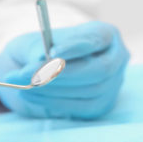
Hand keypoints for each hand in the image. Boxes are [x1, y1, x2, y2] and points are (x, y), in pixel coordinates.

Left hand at [0, 21, 128, 118]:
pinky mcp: (103, 103)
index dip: (75, 47)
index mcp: (106, 34)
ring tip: (25, 86)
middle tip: (32, 76)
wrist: (46, 71)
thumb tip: (40, 59)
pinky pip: (84, 107)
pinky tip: (33, 96)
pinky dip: (56, 102)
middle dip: (64, 74)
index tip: (51, 52)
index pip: (95, 40)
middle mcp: (117, 58)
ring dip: (55, 90)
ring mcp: (114, 83)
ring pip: (92, 90)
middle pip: (100, 70)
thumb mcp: (36, 42)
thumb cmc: (43, 50)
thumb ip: (38, 48)